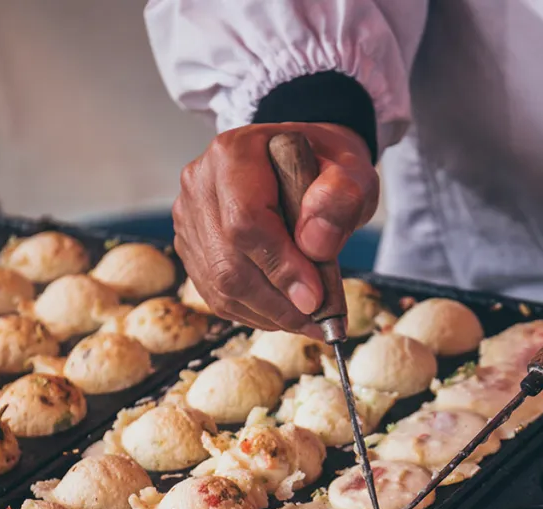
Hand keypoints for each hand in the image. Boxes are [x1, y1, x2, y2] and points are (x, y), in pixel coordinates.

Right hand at [173, 121, 377, 332]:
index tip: (316, 298)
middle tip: (320, 320)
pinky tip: (285, 313)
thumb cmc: (327, 167)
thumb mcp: (352, 171)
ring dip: (267, 314)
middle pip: (227, 263)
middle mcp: (200, 184)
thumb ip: (341, 199)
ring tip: (309, 320)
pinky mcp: (192, 246)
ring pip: (219, 286)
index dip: (280, 267)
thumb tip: (315, 245)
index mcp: (234, 154)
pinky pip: (216, 294)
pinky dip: (254, 312)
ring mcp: (190, 217)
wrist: (305, 164)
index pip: (246, 221)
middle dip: (277, 302)